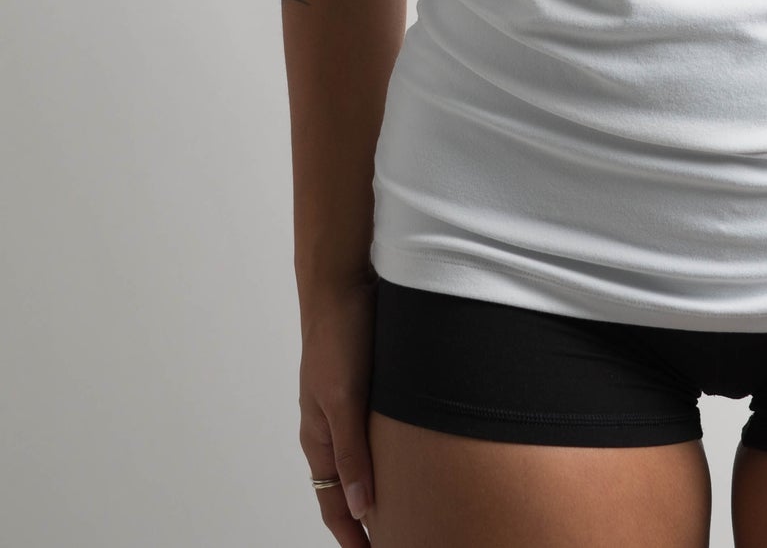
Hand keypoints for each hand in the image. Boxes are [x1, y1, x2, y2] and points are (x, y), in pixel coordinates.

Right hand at [298, 269, 379, 544]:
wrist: (343, 282)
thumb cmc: (339, 336)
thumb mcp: (345, 398)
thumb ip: (351, 451)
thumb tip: (357, 506)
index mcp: (319, 436)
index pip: (333, 501)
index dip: (350, 534)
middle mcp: (331, 425)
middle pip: (345, 487)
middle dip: (363, 519)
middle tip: (393, 539)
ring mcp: (349, 404)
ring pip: (361, 459)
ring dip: (376, 486)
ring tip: (405, 508)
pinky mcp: (367, 383)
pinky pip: (374, 431)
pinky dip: (387, 453)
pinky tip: (409, 453)